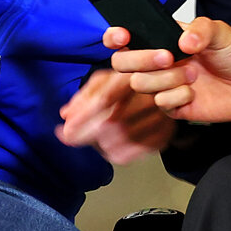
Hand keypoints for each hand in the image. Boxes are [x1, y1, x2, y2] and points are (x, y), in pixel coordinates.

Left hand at [57, 68, 177, 162]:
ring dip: (100, 145)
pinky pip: (132, 154)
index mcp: (132, 76)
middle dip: (86, 135)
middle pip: (111, 124)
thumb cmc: (129, 85)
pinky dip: (115, 154)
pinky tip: (109, 146)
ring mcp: (160, 118)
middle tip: (72, 136)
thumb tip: (66, 115)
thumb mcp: (106, 81)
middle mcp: (150, 95)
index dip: (82, 118)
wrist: (166, 92)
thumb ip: (85, 96)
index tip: (64, 131)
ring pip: (120, 142)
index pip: (104, 99)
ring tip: (93, 138)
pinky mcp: (164, 136)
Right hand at [107, 16, 230, 122]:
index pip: (128, 36)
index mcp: (165, 38)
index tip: (123, 37)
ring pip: (140, 83)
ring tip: (192, 74)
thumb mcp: (221, 33)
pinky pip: (159, 103)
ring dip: (166, 79)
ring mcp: (163, 84)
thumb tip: (183, 40)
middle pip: (123, 62)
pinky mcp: (172, 105)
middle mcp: (159, 61)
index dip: (117, 36)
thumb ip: (201, 30)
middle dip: (142, 59)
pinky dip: (176, 97)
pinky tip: (193, 93)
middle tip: (168, 57)